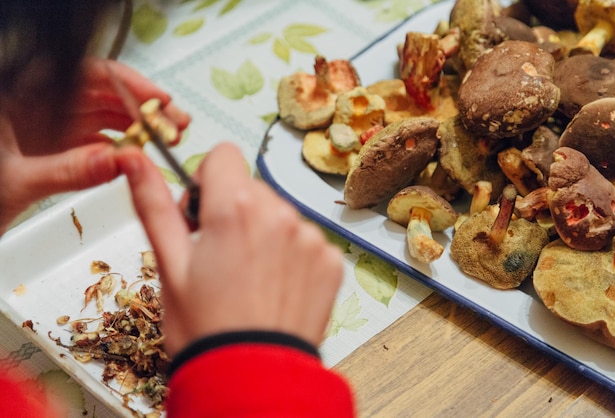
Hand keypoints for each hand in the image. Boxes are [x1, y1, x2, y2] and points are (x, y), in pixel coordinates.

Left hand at [0, 58, 189, 234]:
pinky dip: (125, 150)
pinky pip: (100, 142)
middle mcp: (42, 106)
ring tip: (169, 138)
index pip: (86, 74)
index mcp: (22, 96)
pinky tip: (143, 158)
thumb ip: (69, 171)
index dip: (129, 83)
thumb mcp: (17, 181)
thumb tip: (120, 162)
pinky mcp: (61, 148)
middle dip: (144, 108)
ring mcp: (53, 127)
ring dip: (141, 128)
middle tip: (175, 123)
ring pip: (107, 117)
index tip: (159, 99)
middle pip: (104, 95)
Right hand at [117, 142, 343, 356]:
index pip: (224, 155)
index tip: (201, 215)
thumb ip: (155, 204)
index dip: (206, 182)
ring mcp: (310, 239)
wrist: (252, 380)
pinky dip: (290, 255)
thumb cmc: (206, 330)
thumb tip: (136, 162)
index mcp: (236, 208)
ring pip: (279, 213)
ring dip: (263, 233)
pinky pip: (305, 239)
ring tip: (247, 277)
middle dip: (232, 210)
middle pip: (251, 187)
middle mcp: (280, 215)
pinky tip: (274, 287)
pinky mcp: (330, 261)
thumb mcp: (169, 265)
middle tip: (219, 255)